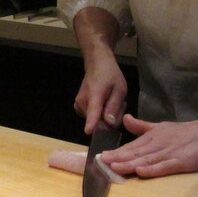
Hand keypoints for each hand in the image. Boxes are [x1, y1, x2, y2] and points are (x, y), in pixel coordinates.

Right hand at [71, 7, 125, 132]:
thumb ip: (114, 106)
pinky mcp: (78, 108)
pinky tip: (104, 104)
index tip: (88, 131)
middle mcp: (82, 102)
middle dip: (112, 118)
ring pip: (97, 122)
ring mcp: (78, 106)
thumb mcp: (120, 89)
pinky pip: (93, 118)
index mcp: (95, 95)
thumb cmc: (110, 75)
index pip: (93, 111)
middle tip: (118, 104)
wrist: (96, 65)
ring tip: (111, 101)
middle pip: (99, 122)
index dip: (91, 122)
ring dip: (107, 116)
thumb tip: (109, 123)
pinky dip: (100, 114)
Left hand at [101, 114, 197, 176]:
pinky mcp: (183, 162)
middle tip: (102, 161)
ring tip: (115, 167)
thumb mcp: (160, 127)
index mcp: (152, 137)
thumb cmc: (184, 133)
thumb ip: (141, 126)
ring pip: (147, 159)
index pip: (131, 146)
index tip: (101, 156)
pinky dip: (153, 169)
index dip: (117, 152)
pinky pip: (166, 166)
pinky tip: (141, 171)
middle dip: (118, 158)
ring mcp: (170, 153)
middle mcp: (158, 144)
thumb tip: (125, 118)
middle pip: (136, 153)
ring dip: (130, 163)